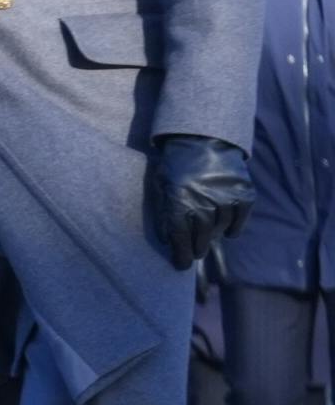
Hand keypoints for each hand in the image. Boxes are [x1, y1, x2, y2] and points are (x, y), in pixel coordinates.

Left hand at [153, 135, 251, 270]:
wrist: (203, 139)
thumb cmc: (175, 165)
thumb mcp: (161, 186)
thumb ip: (163, 212)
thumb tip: (167, 241)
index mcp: (178, 200)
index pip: (180, 238)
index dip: (180, 255)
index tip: (180, 266)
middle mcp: (203, 201)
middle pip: (201, 238)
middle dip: (196, 249)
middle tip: (194, 253)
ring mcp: (226, 197)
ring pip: (220, 230)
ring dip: (213, 236)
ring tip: (207, 237)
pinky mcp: (244, 193)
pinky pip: (239, 220)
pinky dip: (233, 228)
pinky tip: (227, 231)